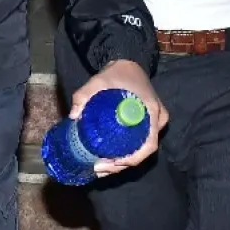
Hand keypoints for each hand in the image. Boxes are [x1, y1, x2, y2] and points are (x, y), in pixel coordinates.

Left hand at [71, 59, 168, 178]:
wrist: (128, 62)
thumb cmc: (117, 73)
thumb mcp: (98, 81)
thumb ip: (83, 95)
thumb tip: (73, 117)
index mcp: (152, 111)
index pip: (149, 145)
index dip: (132, 159)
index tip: (112, 163)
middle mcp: (157, 120)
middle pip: (143, 151)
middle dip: (121, 165)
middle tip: (99, 168)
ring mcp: (154, 122)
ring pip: (141, 149)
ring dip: (122, 162)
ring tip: (100, 168)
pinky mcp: (147, 123)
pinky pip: (139, 142)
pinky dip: (125, 153)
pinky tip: (108, 159)